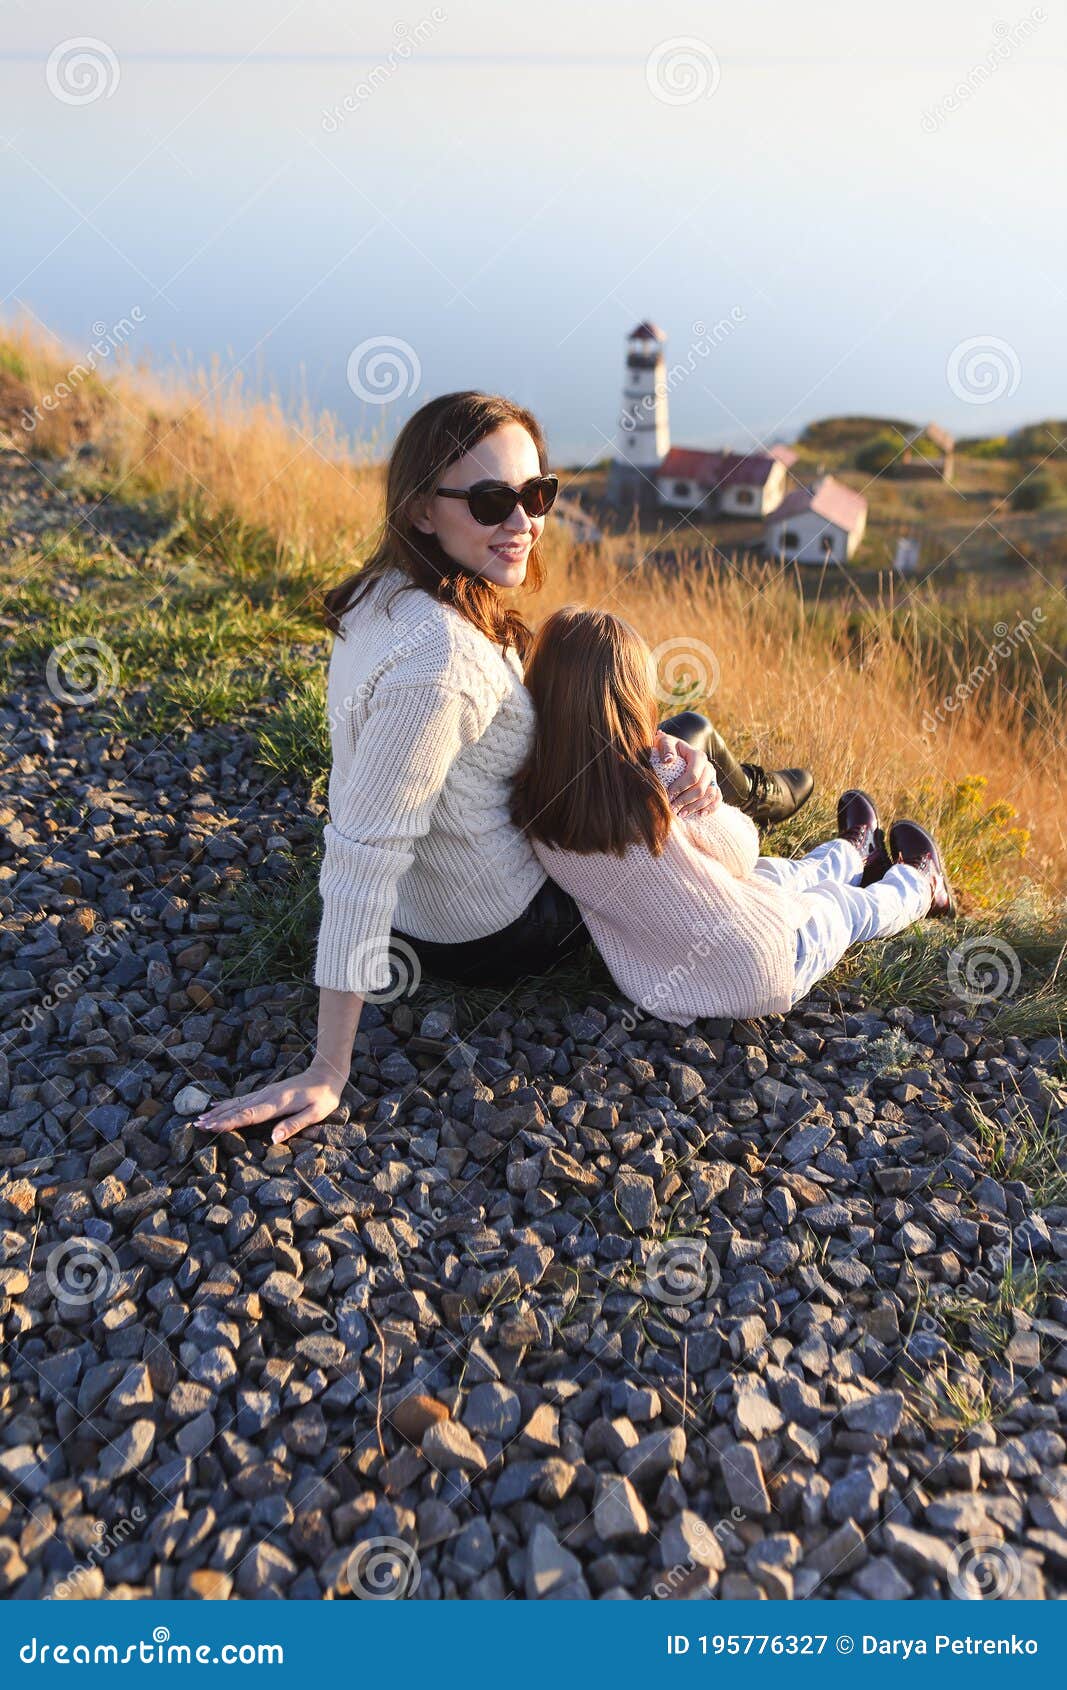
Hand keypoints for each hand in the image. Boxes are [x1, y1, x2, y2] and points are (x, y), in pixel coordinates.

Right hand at [192, 1061, 344, 1144]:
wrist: (326, 1074)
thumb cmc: (323, 1096)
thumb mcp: (315, 1113)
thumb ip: (294, 1125)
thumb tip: (273, 1139)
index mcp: (277, 1103)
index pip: (249, 1115)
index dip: (229, 1122)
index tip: (211, 1127)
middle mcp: (267, 1096)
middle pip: (237, 1109)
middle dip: (217, 1118)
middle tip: (197, 1125)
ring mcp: (265, 1093)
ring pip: (237, 1103)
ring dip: (218, 1111)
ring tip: (199, 1118)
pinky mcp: (266, 1092)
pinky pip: (243, 1099)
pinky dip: (227, 1103)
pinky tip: (216, 1106)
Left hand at [656, 732, 722, 817]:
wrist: (675, 750)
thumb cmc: (668, 748)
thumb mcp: (665, 743)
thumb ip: (667, 749)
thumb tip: (668, 760)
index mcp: (698, 756)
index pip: (692, 776)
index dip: (681, 787)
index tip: (668, 794)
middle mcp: (708, 767)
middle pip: (701, 788)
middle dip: (686, 800)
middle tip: (672, 809)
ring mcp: (712, 778)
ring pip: (710, 796)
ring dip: (696, 807)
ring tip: (681, 814)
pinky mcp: (713, 786)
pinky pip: (717, 799)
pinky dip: (711, 808)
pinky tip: (700, 815)